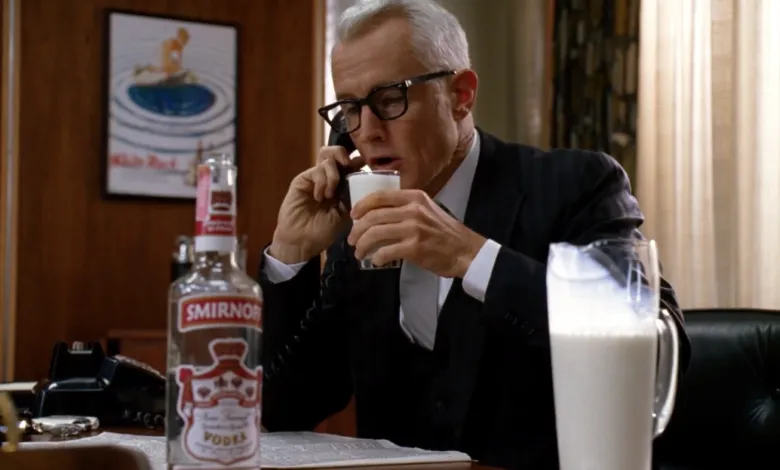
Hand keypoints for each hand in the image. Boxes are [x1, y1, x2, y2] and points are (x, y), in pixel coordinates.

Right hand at [271, 146, 365, 263]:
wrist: (303, 241)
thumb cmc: (325, 231)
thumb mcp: (347, 215)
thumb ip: (354, 196)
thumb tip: (366, 180)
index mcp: (344, 185)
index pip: (353, 164)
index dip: (360, 161)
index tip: (366, 166)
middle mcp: (330, 178)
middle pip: (337, 152)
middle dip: (344, 155)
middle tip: (348, 166)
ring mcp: (316, 178)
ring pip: (327, 156)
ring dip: (333, 174)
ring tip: (331, 194)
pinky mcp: (303, 180)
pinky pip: (316, 170)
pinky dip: (322, 182)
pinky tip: (320, 197)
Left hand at [347, 189, 486, 277]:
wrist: (465, 250)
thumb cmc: (445, 232)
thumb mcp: (427, 210)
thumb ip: (407, 208)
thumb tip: (378, 214)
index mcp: (414, 197)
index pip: (379, 196)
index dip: (361, 206)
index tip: (353, 216)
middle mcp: (413, 210)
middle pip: (373, 216)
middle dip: (357, 230)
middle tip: (352, 240)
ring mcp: (413, 228)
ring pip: (375, 233)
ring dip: (362, 245)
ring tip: (359, 252)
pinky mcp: (414, 247)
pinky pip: (386, 251)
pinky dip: (376, 257)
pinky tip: (375, 261)